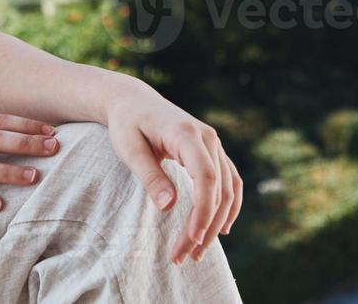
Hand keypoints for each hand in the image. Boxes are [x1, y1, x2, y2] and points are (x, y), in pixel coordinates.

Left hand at [103, 84, 243, 265]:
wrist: (133, 100)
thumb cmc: (127, 123)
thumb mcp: (129, 148)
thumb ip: (150, 175)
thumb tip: (168, 206)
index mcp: (186, 133)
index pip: (206, 176)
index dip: (203, 210)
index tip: (191, 238)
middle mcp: (207, 137)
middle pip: (219, 188)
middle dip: (205, 226)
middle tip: (184, 256)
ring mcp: (213, 143)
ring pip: (228, 188)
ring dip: (217, 222)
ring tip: (197, 251)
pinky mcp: (212, 151)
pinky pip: (230, 181)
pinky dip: (229, 205)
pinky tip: (223, 229)